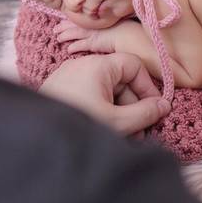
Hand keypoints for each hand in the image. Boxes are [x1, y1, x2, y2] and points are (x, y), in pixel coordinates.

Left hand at [39, 53, 170, 135]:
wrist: (37, 136)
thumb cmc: (78, 124)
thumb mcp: (118, 122)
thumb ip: (145, 113)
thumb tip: (164, 106)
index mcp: (97, 65)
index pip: (133, 65)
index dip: (147, 87)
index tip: (154, 109)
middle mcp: (82, 65)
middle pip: (120, 79)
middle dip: (133, 106)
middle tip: (139, 132)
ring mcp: (69, 77)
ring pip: (105, 90)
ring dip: (119, 112)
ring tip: (124, 137)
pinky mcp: (61, 90)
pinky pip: (90, 95)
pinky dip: (102, 111)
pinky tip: (105, 131)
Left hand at [54, 19, 142, 54]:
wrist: (134, 37)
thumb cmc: (132, 30)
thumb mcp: (121, 22)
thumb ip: (113, 21)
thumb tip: (111, 24)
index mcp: (102, 18)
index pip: (85, 17)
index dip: (75, 18)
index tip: (67, 17)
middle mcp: (96, 24)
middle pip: (77, 23)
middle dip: (65, 25)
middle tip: (56, 27)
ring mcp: (94, 33)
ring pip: (75, 33)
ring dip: (66, 35)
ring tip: (58, 37)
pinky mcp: (94, 44)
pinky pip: (81, 45)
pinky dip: (74, 47)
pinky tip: (69, 50)